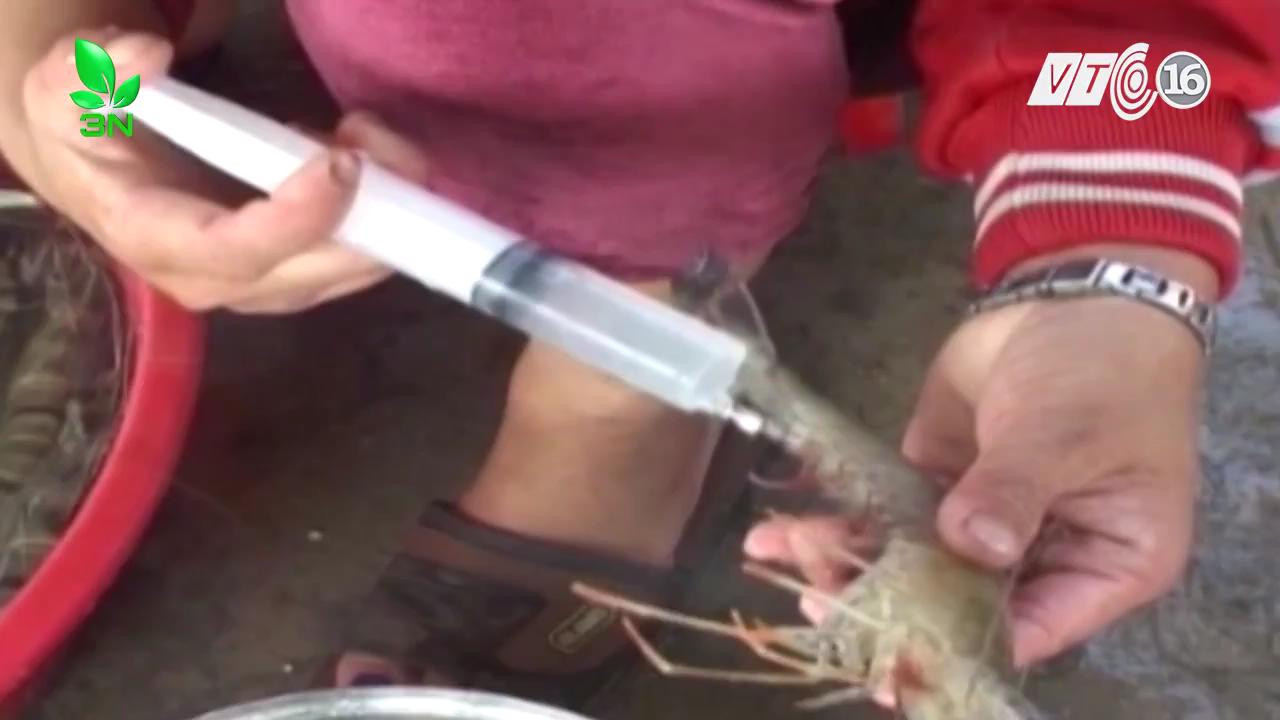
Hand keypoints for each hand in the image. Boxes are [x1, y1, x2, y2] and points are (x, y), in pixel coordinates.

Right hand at [17, 29, 430, 312]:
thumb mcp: (67, 89)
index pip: (236, 251)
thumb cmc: (86, 127)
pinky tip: (360, 151)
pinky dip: (376, 209)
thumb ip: (96, 72)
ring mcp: (258, 283)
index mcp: (154, 239)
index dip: (296, 218)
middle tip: (376, 141)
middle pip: (309, 272)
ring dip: (379, 207)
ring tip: (364, 133)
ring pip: (343, 270)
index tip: (342, 164)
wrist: (100, 165)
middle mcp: (214, 280)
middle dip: (364, 214)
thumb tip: (147, 58)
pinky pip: (352, 255)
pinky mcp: (289, 271)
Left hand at [746, 244, 1213, 668]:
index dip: (958, 641)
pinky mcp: (937, 480)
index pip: (1028, 630)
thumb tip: (970, 542)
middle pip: (957, 604)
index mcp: (1104, 566)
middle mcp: (1039, 557)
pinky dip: (842, 522)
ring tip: (780, 552)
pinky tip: (787, 527)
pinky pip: (888, 516)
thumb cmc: (1103, 371)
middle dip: (886, 603)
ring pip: (911, 564)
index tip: (891, 641)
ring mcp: (982, 519)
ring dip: (848, 563)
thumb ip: (1013, 490)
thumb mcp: (1065, 433)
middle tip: (816, 599)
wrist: (1075, 293)